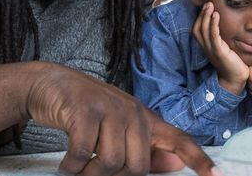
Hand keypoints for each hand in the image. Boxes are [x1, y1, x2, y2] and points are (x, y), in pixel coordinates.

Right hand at [24, 64, 217, 175]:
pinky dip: (72, 166)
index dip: (199, 160)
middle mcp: (133, 112)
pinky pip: (84, 153)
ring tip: (77, 167)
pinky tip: (66, 164)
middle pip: (137, 166)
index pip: (180, 140)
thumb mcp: (119, 128)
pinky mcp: (86, 110)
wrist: (52, 85)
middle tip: (91, 173)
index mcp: (146, 119)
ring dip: (89, 175)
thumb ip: (145, 148)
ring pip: (111, 162)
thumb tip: (175, 166)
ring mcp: (111, 109)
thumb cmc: (87, 112)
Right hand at [192, 2, 248, 93]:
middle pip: (198, 28)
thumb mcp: (225, 48)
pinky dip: (213, 25)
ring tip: (210, 5)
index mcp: (207, 47)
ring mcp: (211, 50)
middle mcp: (207, 48)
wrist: (236, 79)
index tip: (206, 7)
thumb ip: (223, 39)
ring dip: (206, 16)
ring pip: (204, 30)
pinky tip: (216, 16)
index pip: (198, 29)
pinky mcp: (219, 52)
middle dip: (202, 14)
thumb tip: (226, 27)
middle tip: (208, 3)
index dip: (200, 18)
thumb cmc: (233, 64)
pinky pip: (213, 36)